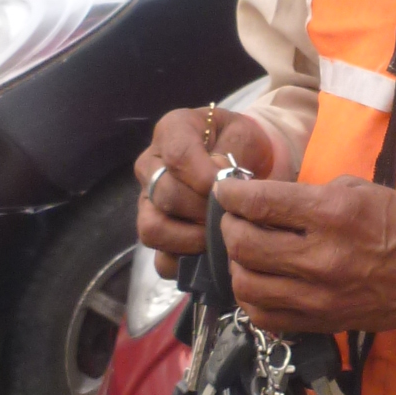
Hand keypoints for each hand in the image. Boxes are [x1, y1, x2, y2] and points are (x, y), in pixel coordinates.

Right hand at [134, 105, 292, 278]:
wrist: (247, 162)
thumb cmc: (242, 145)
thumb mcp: (243, 135)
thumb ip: (232, 152)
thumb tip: (220, 180)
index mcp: (171, 131)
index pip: (176, 155)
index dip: (204, 176)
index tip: (230, 183)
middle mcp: (151, 166)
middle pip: (165, 196)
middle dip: (204, 209)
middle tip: (231, 212)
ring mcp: (148, 203)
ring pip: (153, 229)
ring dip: (192, 238)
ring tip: (220, 235)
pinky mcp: (158, 236)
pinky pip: (161, 259)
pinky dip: (188, 262)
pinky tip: (211, 253)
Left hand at [212, 171, 395, 336]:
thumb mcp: (360, 190)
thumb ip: (309, 195)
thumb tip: (266, 200)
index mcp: (333, 214)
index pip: (259, 203)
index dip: (231, 193)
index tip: (225, 190)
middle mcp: (321, 257)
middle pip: (244, 244)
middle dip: (230, 226)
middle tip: (237, 219)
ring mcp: (318, 297)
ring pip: (246, 284)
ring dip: (238, 263)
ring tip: (248, 252)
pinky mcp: (319, 322)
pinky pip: (263, 316)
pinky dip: (252, 297)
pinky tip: (262, 281)